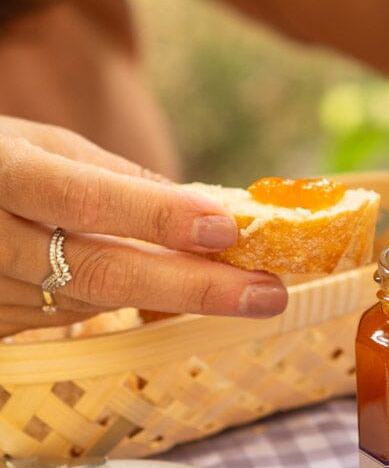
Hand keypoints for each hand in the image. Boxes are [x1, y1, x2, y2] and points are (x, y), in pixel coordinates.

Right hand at [0, 116, 287, 338]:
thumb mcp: (41, 146)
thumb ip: (115, 181)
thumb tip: (206, 212)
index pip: (84, 198)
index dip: (157, 218)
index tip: (228, 230)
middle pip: (98, 273)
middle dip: (193, 288)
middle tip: (268, 295)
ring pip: (93, 303)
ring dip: (170, 299)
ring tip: (243, 293)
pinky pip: (69, 320)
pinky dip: (123, 307)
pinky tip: (164, 296)